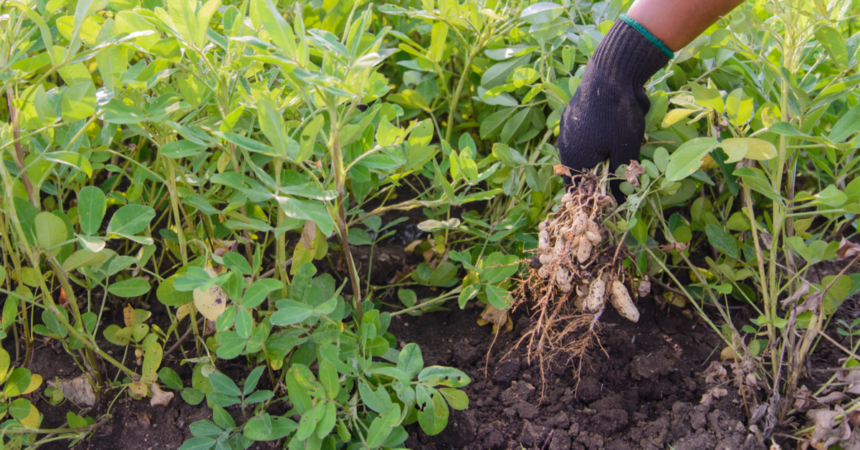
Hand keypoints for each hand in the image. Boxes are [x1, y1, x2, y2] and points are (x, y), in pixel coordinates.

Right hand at [557, 18, 669, 193]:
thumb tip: (620, 201)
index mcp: (572, 158)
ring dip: (606, 149)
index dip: (594, 194)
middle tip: (625, 165)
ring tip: (628, 139)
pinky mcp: (577, 109)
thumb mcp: (625, 151)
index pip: (577, 187)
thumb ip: (620, 177)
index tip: (611, 194)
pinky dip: (604, 132)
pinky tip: (622, 122)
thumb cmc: (618, 117)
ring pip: (588, 147)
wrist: (612, 72)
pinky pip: (590, 130)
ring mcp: (570, 124)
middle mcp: (565, 142)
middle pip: (583, 167)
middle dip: (604, 169)